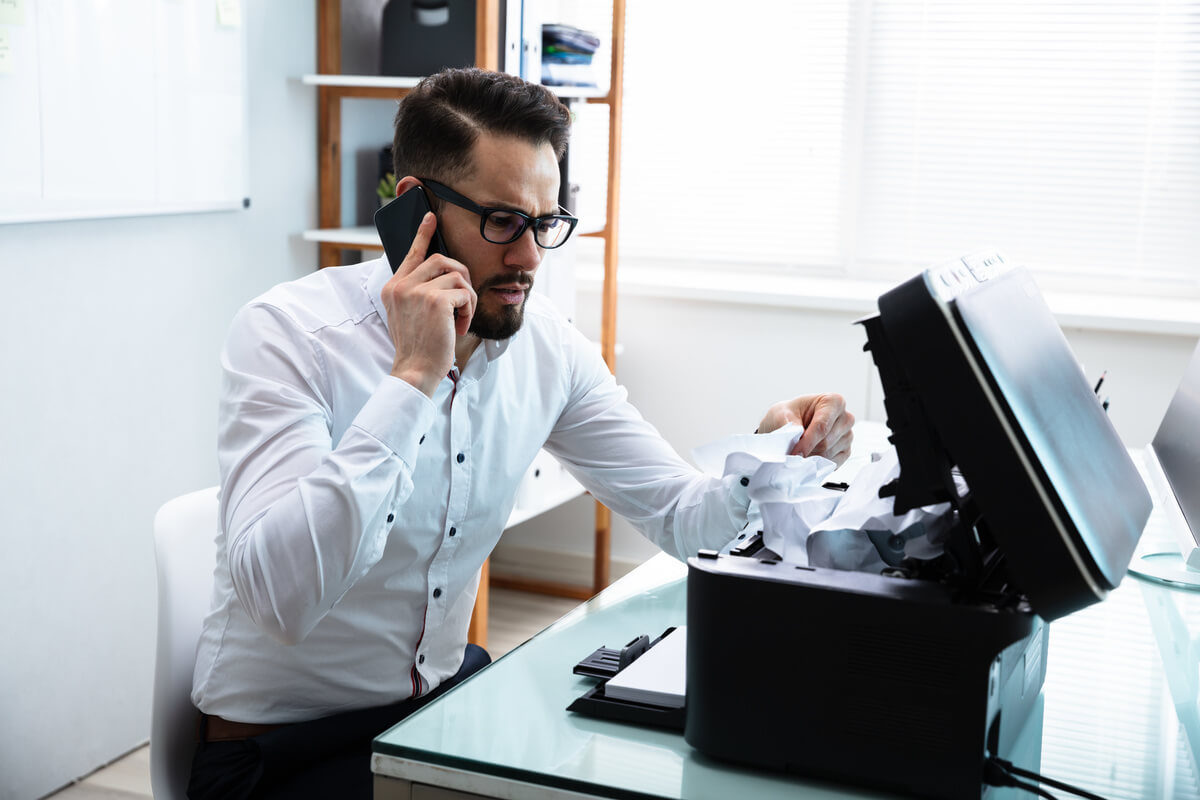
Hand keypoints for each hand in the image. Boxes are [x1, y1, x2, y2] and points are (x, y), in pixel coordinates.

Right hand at [380, 212, 476, 396]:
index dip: (423, 235)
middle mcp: (401, 285)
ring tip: (462, 318)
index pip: (410, 254)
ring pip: (457, 275)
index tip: (431, 218)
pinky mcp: (435, 301)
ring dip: (467, 297)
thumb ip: (416, 292)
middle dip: (461, 276)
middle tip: (465, 298)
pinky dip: (469, 310)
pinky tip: (461, 326)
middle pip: (440, 259)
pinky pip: (464, 293)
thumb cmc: (417, 347)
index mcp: (392, 288)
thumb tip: (442, 274)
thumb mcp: (407, 315)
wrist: (414, 370)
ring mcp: (417, 291)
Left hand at [757, 394, 854, 465]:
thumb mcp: (781, 414)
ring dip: (811, 457)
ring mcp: (848, 435)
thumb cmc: (787, 415)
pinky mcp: (846, 451)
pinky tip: (808, 456)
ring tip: (799, 451)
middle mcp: (845, 417)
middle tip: (792, 452)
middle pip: (826, 443)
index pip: (822, 426)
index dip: (807, 442)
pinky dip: (818, 463)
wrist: (788, 424)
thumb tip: (795, 440)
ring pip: (829, 454)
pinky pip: (833, 463)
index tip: (794, 453)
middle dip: (807, 450)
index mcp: (833, 401)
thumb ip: (789, 427)